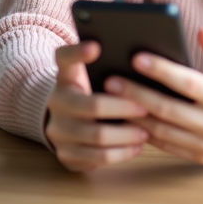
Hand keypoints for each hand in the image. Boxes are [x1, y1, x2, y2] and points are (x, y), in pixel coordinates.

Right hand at [44, 41, 150, 171]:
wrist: (65, 124)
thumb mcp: (91, 76)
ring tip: (146, 131)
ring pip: (97, 136)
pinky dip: (122, 153)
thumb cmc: (90, 95)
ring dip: (127, 135)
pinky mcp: (66, 155)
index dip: (78, 52)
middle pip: (92, 105)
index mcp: (64, 77)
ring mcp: (58, 131)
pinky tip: (136, 146)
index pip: (63, 58)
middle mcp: (56, 102)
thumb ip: (108, 65)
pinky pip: (98, 158)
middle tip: (146, 108)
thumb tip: (145, 58)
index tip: (97, 46)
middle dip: (123, 108)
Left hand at [105, 27, 202, 164]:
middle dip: (136, 93)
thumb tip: (202, 33)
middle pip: (168, 109)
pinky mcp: (199, 157)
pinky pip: (166, 145)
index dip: (161, 70)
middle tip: (111, 80)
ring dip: (133, 115)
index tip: (137, 58)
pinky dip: (143, 131)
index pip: (188, 83)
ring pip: (162, 130)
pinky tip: (126, 116)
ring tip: (111, 98)